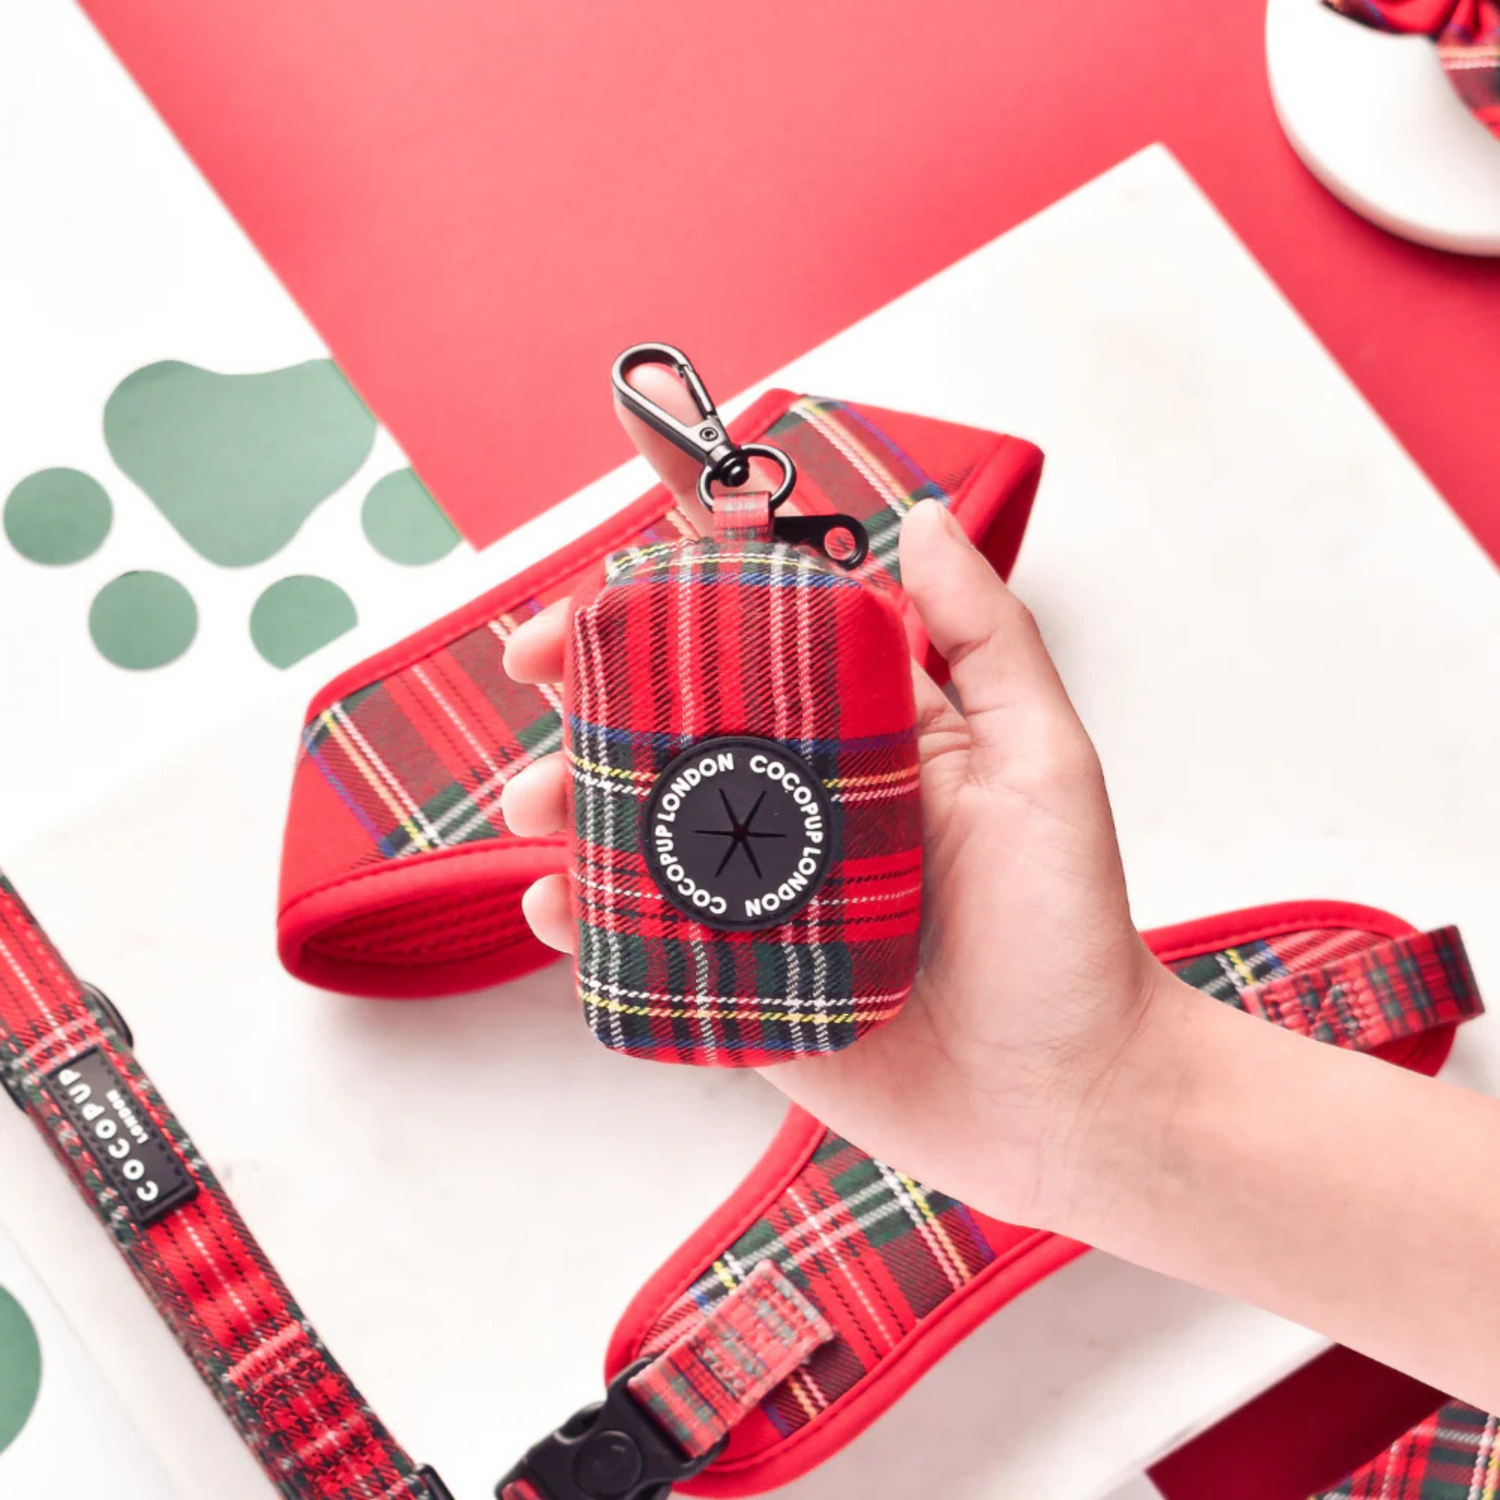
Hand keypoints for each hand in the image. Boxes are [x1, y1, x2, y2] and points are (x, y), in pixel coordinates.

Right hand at [500, 364, 1186, 1230]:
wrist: (1064, 1098)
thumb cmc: (1067, 930)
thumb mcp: (1043, 760)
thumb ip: (985, 637)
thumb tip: (922, 517)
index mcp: (862, 737)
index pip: (750, 642)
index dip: (668, 599)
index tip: (601, 583)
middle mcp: (801, 804)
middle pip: (670, 726)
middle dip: (588, 694)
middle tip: (534, 676)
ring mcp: (761, 893)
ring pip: (639, 826)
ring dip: (568, 800)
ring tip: (535, 805)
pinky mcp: (737, 979)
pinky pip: (641, 938)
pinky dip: (582, 919)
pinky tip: (555, 904)